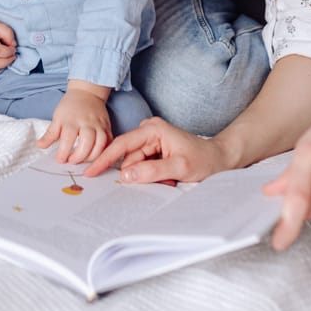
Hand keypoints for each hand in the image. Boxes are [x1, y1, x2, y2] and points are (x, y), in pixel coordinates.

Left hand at [36, 84, 111, 164]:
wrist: (87, 93)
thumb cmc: (70, 106)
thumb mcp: (57, 117)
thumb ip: (50, 134)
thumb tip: (39, 146)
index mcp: (72, 121)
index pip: (67, 139)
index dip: (63, 153)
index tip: (60, 160)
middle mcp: (87, 123)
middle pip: (87, 143)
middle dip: (79, 157)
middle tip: (72, 161)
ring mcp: (99, 125)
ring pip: (100, 144)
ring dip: (92, 156)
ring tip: (84, 161)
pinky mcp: (107, 127)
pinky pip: (109, 141)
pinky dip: (105, 151)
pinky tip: (97, 156)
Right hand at [84, 116, 232, 182]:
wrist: (220, 159)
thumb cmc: (204, 160)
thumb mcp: (179, 168)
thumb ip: (151, 171)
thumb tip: (125, 175)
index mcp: (153, 129)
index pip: (122, 145)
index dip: (104, 159)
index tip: (90, 171)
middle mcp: (149, 131)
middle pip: (128, 158)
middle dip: (136, 174)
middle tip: (160, 181)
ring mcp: (151, 141)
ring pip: (135, 165)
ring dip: (145, 176)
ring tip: (168, 179)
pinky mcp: (153, 150)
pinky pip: (142, 167)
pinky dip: (149, 176)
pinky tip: (165, 177)